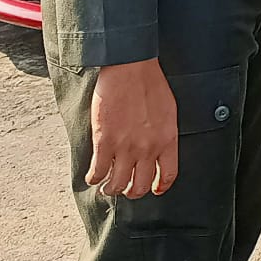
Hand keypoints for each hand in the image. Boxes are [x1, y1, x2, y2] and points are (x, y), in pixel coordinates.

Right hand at [87, 59, 179, 199]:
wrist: (131, 68)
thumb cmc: (150, 84)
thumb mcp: (168, 111)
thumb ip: (164, 134)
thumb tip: (158, 148)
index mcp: (167, 139)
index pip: (168, 175)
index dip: (160, 187)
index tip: (154, 189)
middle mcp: (148, 148)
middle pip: (141, 186)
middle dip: (132, 192)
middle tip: (125, 187)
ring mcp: (126, 147)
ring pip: (118, 185)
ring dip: (111, 189)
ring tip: (106, 185)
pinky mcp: (104, 142)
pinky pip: (98, 173)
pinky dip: (94, 178)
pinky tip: (93, 175)